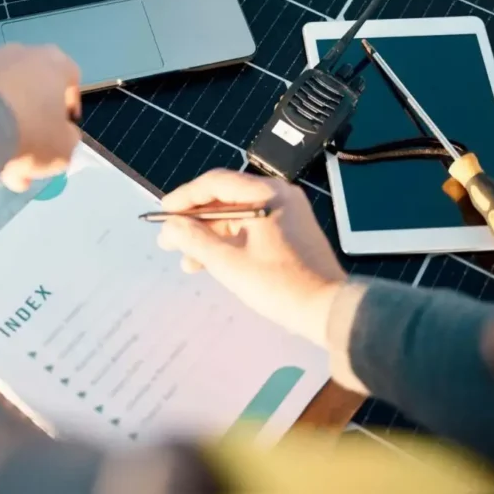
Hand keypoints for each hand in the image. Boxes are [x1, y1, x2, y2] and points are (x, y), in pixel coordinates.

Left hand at [0, 44, 81, 191]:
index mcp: (56, 62)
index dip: (69, 108)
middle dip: (34, 127)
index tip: (62, 131)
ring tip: (0, 162)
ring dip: (7, 128)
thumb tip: (61, 135)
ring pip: (6, 99)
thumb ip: (68, 139)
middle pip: (34, 92)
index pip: (71, 80)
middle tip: (28, 159)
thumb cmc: (31, 131)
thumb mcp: (64, 148)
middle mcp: (23, 53)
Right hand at [157, 170, 347, 345]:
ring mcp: (288, 214)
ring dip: (210, 235)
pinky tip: (212, 263)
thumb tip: (170, 227)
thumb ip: (194, 240)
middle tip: (170, 239)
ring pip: (237, 216)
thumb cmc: (279, 285)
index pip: (215, 183)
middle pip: (226, 198)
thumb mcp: (228, 263)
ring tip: (187, 260)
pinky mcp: (291, 232)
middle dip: (195, 221)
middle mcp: (279, 196)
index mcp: (267, 194)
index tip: (163, 214)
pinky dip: (230, 242)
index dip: (184, 197)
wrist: (329, 310)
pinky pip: (251, 228)